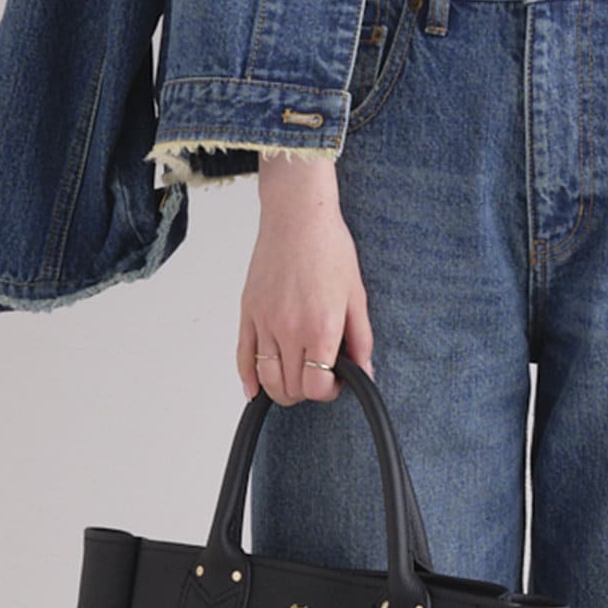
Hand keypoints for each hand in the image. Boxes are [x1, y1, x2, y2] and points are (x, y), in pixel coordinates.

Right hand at [237, 155, 374, 405]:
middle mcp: (289, 328)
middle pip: (290, 388)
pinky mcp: (247, 312)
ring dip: (280, 389)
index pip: (316, 387)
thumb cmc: (328, 247)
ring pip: (266, 378)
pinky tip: (255, 388)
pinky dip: (248, 379)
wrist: (297, 216)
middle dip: (306, 391)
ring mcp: (264, 322)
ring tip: (294, 379)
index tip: (334, 382)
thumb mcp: (356, 295)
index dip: (327, 392)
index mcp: (320, 327)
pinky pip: (242, 357)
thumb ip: (361, 339)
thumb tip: (365, 371)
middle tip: (318, 377)